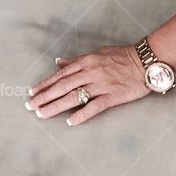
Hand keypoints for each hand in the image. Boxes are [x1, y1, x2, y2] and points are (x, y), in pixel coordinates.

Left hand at [25, 46, 146, 126]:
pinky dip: (82, 114)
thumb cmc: (121, 56)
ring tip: (42, 114)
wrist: (145, 60)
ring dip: (56, 106)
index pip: (60, 75)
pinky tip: (70, 122)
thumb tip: (58, 62)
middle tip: (30, 106)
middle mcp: (90, 72)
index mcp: (85, 61)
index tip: (32, 92)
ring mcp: (101, 84)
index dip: (44, 84)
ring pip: (74, 96)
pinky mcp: (113, 96)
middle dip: (44, 96)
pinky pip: (94, 106)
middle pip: (62, 86)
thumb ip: (76, 60)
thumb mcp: (96, 53)